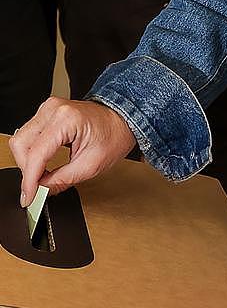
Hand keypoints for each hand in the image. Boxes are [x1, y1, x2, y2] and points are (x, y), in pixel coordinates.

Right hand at [10, 97, 135, 205]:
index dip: (29, 180)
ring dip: (28, 162)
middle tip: (37, 188)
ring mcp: (49, 108)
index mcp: (66, 119)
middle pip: (21, 144)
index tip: (29, 198)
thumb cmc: (114, 136)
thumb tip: (39, 192)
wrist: (123, 119)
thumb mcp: (91, 165)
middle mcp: (53, 109)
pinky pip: (29, 134)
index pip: (36, 153)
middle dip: (27, 170)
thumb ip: (61, 180)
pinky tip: (43, 164)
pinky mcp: (47, 112)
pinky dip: (32, 153)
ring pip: (21, 139)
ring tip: (42, 176)